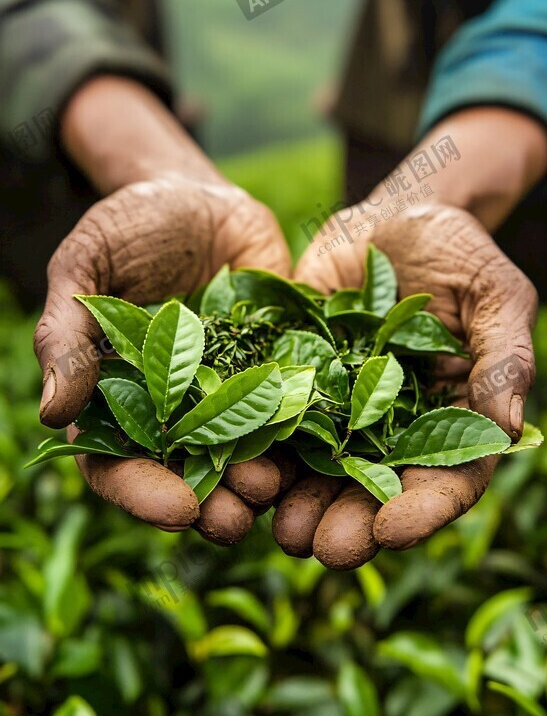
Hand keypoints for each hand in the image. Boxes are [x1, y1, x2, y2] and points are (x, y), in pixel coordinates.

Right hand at [34, 77, 292, 538]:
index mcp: (116, 399)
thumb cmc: (128, 227)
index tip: (177, 509)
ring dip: (259, 483)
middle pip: (185, 476)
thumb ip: (66, 334)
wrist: (198, 194)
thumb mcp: (86, 265)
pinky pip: (294, 409)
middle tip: (235, 521)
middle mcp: (174, 410)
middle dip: (210, 505)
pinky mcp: (278, 372)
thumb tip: (52, 413)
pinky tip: (325, 443)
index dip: (142, 493)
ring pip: (243, 455)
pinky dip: (306, 432)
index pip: (117, 465)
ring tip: (276, 491)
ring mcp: (230, 395)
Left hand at [272, 199, 537, 567]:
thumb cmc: (456, 252)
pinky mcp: (288, 384)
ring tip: (274, 524)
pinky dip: (251, 448)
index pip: (447, 478)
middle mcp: (391, 429)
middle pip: (373, 491)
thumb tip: (508, 431)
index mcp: (451, 420)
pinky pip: (267, 421)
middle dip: (349, 524)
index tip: (394, 530)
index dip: (423, 510)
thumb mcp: (494, 294)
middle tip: (323, 547)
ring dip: (294, 503)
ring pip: (314, 471)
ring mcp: (335, 410)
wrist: (386, 219)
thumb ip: (502, 358)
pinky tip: (232, 468)